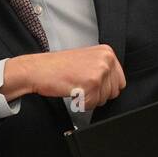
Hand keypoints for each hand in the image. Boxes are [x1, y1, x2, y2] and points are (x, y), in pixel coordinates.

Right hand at [4, 45, 124, 110]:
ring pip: (103, 99)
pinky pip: (92, 104)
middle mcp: (106, 59)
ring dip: (88, 99)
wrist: (37, 70)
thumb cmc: (56, 67)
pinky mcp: (91, 84)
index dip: (104, 88)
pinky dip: (81, 103)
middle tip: (80, 85)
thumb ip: (102, 68)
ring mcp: (99, 71)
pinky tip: (72, 91)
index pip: (120, 81)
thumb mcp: (86, 60)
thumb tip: (115, 85)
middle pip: (113, 92)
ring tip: (75, 86)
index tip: (90, 84)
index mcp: (106, 52)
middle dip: (97, 94)